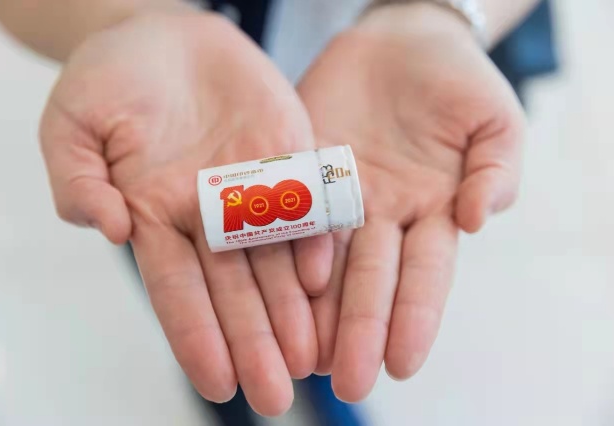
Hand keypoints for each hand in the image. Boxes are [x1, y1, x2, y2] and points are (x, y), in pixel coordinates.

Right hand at [39, 8, 332, 414]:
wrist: (163, 31)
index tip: (218, 384)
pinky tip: (324, 278)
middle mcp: (208, 213)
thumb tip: (107, 229)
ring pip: (276, 259)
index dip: (196, 336)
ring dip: (292, 309)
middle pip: (234, 288)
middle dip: (253, 340)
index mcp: (155, 215)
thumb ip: (78, 180)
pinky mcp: (286, 154)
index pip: (177, 289)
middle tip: (274, 395)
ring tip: (309, 357)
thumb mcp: (73, 123)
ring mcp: (251, 187)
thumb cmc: (111, 77)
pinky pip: (305, 202)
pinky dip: (315, 237)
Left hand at [297, 4, 525, 400]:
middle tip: (343, 383)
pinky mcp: (301, 171)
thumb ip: (497, 170)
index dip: (415, 317)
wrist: (401, 40)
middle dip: (359, 331)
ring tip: (303, 358)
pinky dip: (282, 251)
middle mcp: (382, 217)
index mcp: (432, 212)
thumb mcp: (495, 120)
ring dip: (317, 311)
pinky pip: (289, 213)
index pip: (425, 275)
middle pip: (370, 280)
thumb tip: (477, 220)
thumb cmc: (457, 81)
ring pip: (326, 261)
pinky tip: (273, 290)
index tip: (403, 365)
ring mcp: (337, 197)